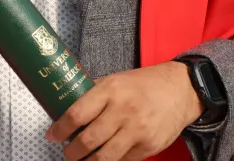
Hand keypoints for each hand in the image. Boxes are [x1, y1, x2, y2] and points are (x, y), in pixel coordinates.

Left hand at [45, 62, 203, 160]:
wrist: (181, 90)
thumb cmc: (144, 84)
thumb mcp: (116, 79)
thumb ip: (94, 94)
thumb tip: (66, 106)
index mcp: (111, 90)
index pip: (77, 114)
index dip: (60, 129)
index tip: (52, 135)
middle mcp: (123, 111)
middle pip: (88, 141)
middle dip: (71, 153)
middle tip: (67, 152)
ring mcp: (137, 131)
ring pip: (104, 158)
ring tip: (81, 160)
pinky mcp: (149, 147)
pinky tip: (104, 157)